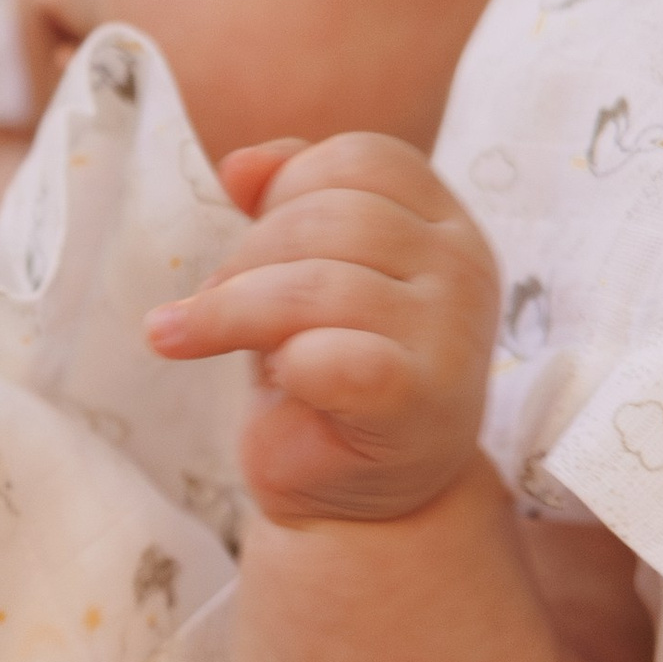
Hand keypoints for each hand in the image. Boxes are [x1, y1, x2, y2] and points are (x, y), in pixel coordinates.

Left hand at [144, 134, 500, 528]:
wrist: (359, 503)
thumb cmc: (326, 373)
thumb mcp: (303, 272)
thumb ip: (286, 204)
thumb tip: (239, 164)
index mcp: (445, 224)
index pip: (362, 158)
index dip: (289, 187)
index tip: (253, 245)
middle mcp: (464, 267)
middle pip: (331, 215)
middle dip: (248, 256)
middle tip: (214, 307)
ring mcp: (453, 334)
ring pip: (317, 283)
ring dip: (235, 310)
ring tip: (198, 337)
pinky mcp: (422, 400)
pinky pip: (332, 356)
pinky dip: (281, 363)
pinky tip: (267, 384)